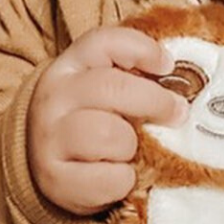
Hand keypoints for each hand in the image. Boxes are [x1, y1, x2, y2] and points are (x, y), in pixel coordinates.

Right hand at [28, 27, 187, 215]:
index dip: (142, 49)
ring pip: (110, 135)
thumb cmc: (89, 119)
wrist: (42, 164)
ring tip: (130, 150)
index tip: (168, 65)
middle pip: (112, 88)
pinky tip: (118, 174)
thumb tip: (181, 81)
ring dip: (132, 146)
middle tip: (177, 114)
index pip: (103, 43)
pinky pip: (110, 178)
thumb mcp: (102, 88)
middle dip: (155, 102)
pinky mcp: (54, 179)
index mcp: (69, 66)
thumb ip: (133, 76)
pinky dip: (124, 180)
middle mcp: (54, 98)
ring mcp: (49, 138)